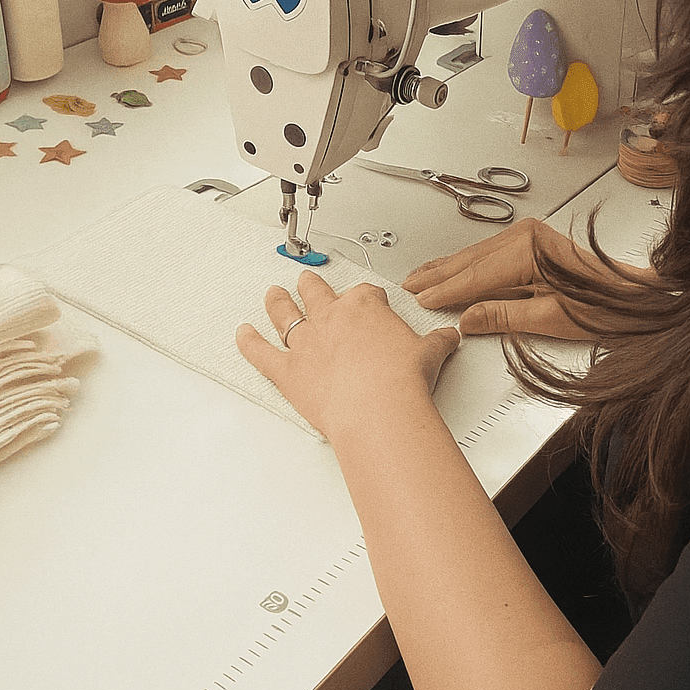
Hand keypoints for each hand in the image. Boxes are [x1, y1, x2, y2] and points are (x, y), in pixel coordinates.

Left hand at [236, 270, 460, 442]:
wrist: (378, 409)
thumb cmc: (400, 381)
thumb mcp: (430, 354)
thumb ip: (436, 343)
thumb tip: (447, 338)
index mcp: (364, 307)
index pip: (365, 293)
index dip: (368, 298)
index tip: (371, 303)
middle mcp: (331, 318)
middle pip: (317, 293)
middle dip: (311, 285)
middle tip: (307, 280)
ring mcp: (307, 343)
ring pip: (285, 314)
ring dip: (277, 302)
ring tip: (273, 294)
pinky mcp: (288, 370)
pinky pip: (262, 352)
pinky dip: (249, 343)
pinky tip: (242, 334)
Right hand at [402, 218, 611, 338]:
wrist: (632, 297)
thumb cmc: (604, 306)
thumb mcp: (550, 319)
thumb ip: (504, 316)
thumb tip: (468, 318)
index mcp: (531, 251)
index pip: (476, 276)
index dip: (446, 291)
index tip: (422, 301)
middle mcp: (528, 237)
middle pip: (471, 260)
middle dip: (438, 275)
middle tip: (409, 287)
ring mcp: (529, 237)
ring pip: (476, 254)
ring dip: (447, 268)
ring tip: (421, 279)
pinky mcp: (531, 243)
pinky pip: (488, 254)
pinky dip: (466, 265)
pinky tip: (451, 271)